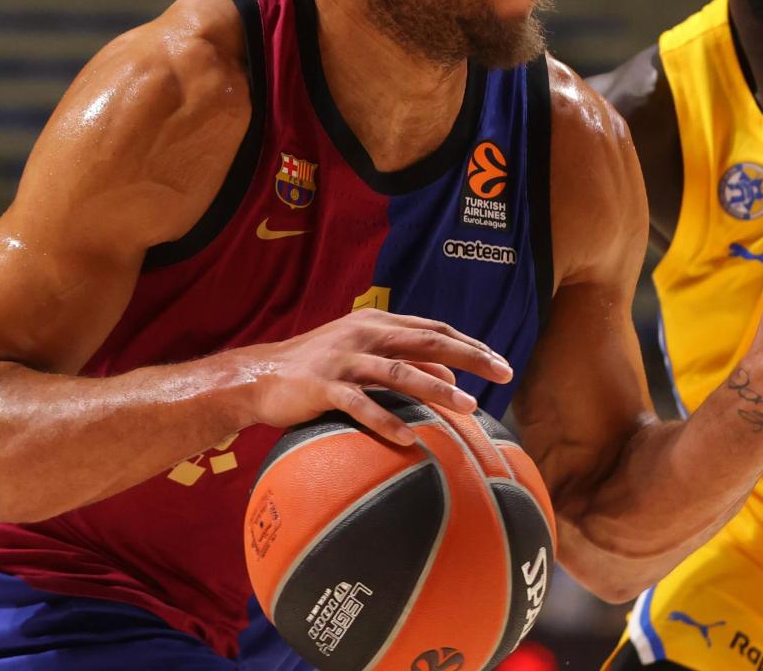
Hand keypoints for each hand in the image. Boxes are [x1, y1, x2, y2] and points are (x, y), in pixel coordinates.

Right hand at [230, 309, 513, 444]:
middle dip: (470, 357)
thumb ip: (403, 359)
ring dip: (437, 389)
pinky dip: (386, 421)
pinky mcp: (323, 388)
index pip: (434, 330)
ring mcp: (344, 361)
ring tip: (469, 406)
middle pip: (427, 342)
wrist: (258, 376)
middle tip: (504, 373)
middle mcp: (364, 335)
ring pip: (399, 372)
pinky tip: (410, 439)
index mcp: (377, 323)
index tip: (500, 362)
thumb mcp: (363, 354)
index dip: (469, 344)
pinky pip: (360, 405)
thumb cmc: (318, 368)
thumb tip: (449, 374)